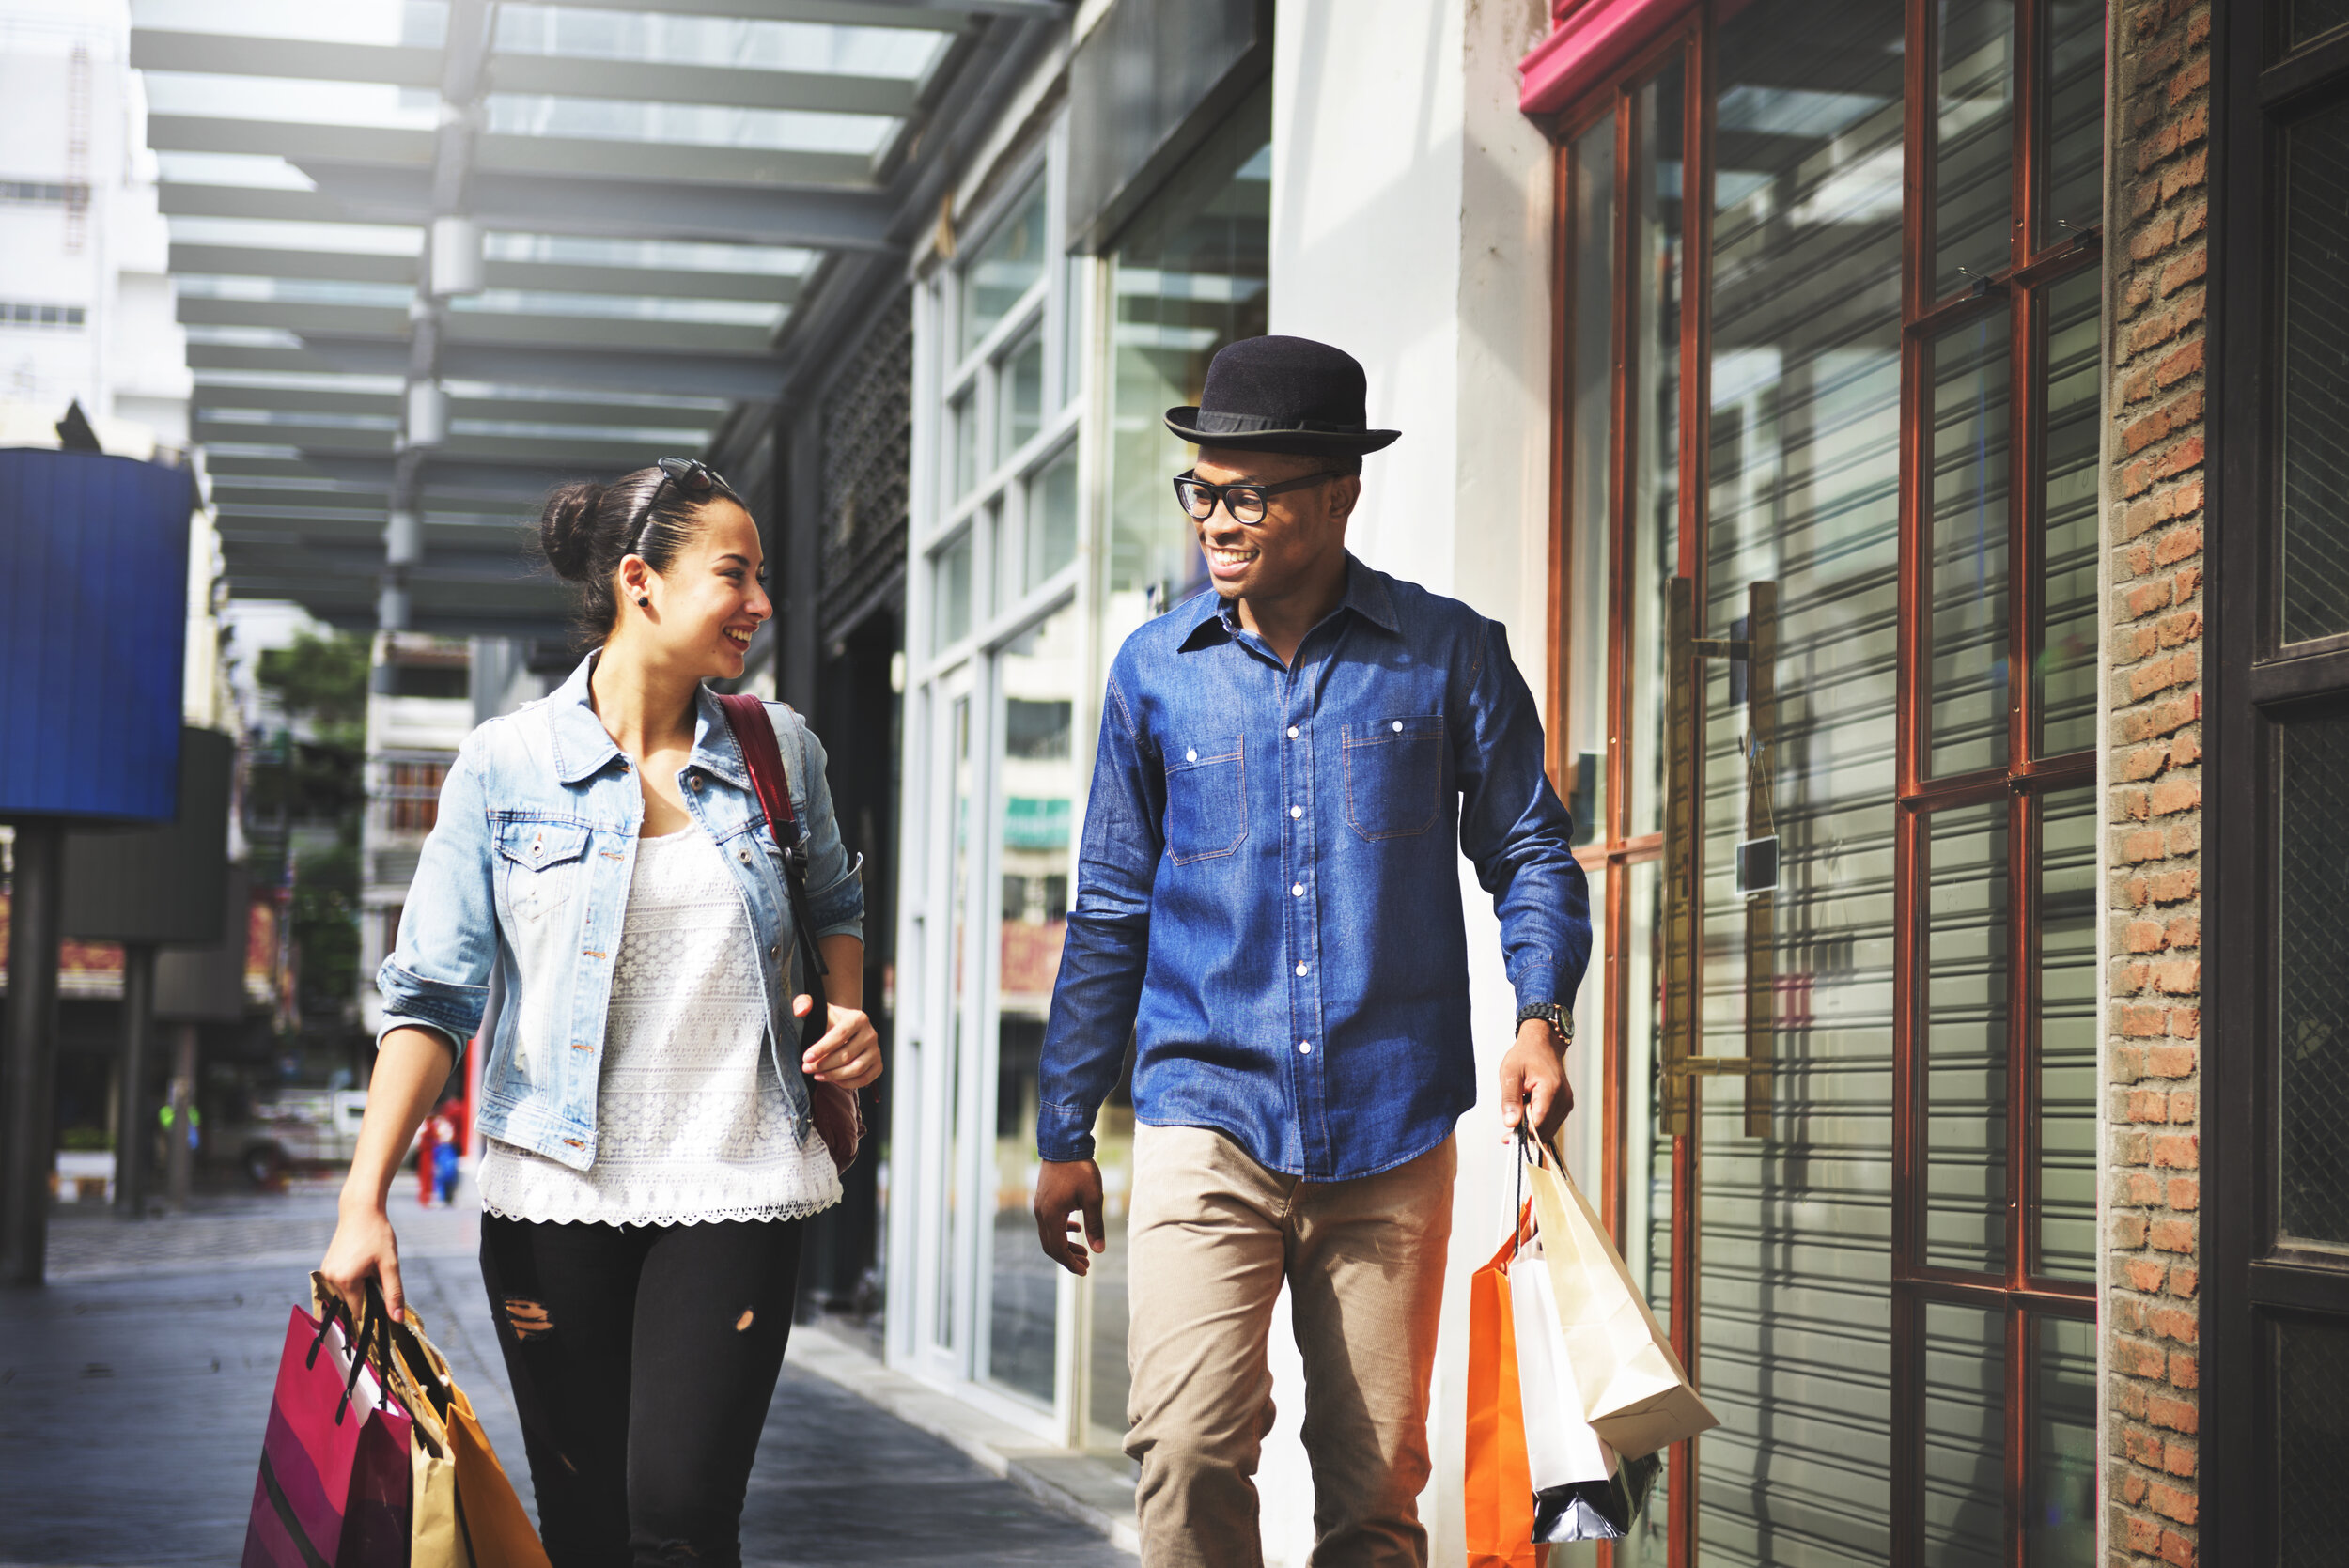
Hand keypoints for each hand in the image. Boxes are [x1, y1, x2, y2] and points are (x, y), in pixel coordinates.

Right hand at [319, 1201, 404, 1321]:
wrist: (361, 1210)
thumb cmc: (378, 1235)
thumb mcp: (390, 1265)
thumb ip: (393, 1294)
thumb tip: (397, 1319)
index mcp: (346, 1281)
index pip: (358, 1311)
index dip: (373, 1308)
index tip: (383, 1296)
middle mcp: (330, 1278)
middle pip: (352, 1300)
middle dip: (366, 1292)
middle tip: (377, 1270)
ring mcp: (326, 1271)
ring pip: (346, 1291)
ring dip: (359, 1284)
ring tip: (368, 1262)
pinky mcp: (326, 1265)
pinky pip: (340, 1280)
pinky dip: (352, 1276)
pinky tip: (361, 1259)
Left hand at [797, 996, 881, 1088]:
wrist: (846, 1028)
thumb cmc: (829, 1019)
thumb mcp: (817, 1008)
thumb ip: (803, 1002)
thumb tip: (800, 1011)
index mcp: (858, 1018)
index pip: (840, 1035)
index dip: (822, 1049)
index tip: (806, 1057)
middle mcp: (871, 1034)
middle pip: (846, 1055)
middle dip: (823, 1065)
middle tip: (806, 1068)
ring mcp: (876, 1050)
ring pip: (856, 1069)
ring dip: (833, 1076)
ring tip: (817, 1075)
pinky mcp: (878, 1064)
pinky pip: (864, 1079)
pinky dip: (847, 1083)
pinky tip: (832, 1080)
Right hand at [1033, 1159, 1104, 1276]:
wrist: (1064, 1144)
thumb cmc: (1080, 1169)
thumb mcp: (1093, 1198)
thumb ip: (1095, 1226)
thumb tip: (1099, 1250)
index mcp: (1051, 1215)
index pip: (1057, 1249)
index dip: (1071, 1263)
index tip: (1085, 1270)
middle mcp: (1041, 1213)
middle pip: (1050, 1245)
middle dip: (1068, 1258)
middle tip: (1086, 1265)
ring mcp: (1040, 1205)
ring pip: (1049, 1234)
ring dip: (1065, 1244)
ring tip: (1084, 1250)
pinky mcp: (1043, 1198)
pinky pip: (1049, 1222)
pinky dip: (1061, 1230)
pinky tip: (1076, 1227)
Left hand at [1498, 1019, 1572, 1140]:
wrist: (1542, 1044)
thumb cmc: (1525, 1055)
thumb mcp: (1510, 1074)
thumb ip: (1510, 1099)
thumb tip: (1510, 1124)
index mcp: (1551, 1089)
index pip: (1538, 1123)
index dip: (1522, 1134)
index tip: (1506, 1138)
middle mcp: (1564, 1099)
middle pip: (1544, 1129)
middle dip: (1525, 1133)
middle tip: (1507, 1129)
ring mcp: (1567, 1103)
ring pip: (1548, 1129)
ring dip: (1531, 1128)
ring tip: (1519, 1109)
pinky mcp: (1565, 1106)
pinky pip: (1551, 1123)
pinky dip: (1538, 1123)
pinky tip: (1527, 1110)